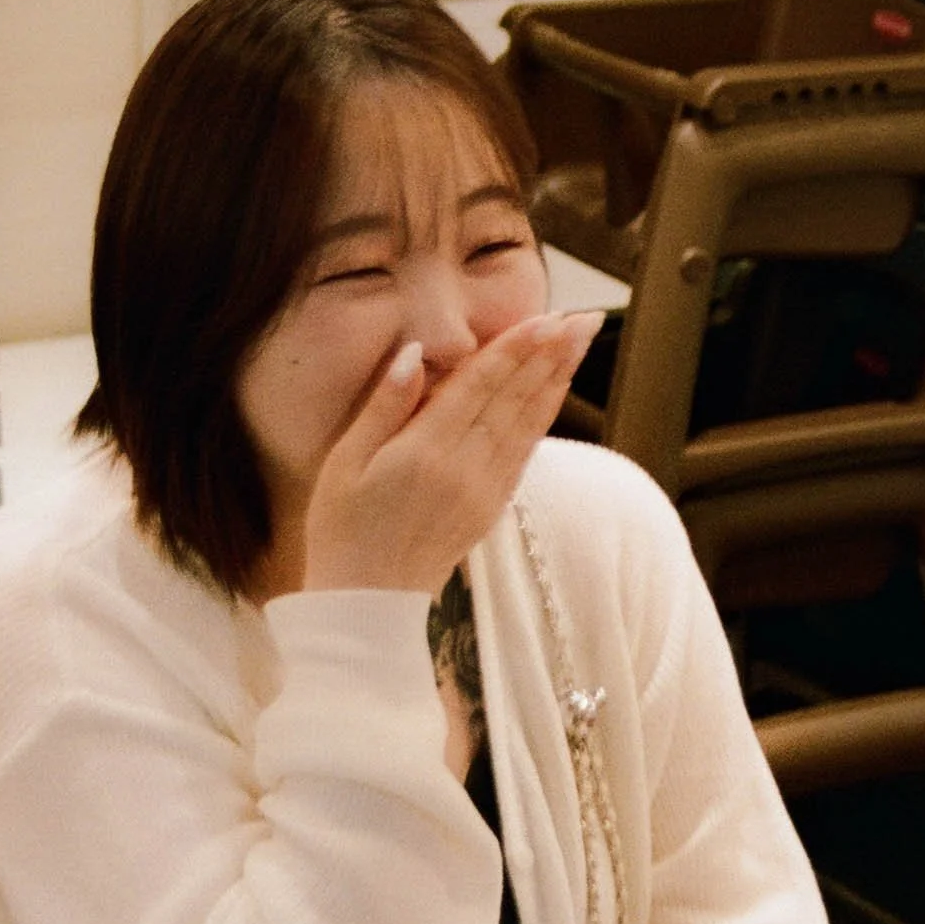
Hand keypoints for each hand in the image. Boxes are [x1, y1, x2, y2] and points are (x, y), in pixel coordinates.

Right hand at [301, 311, 600, 598]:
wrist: (366, 606)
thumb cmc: (342, 529)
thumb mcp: (345, 462)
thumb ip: (383, 406)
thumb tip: (414, 353)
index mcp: (425, 453)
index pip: (480, 388)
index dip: (514, 349)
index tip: (546, 318)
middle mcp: (464, 470)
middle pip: (515, 399)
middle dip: (551, 354)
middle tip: (583, 317)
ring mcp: (483, 491)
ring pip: (528, 423)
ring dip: (557, 379)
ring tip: (581, 342)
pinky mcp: (491, 507)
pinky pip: (524, 453)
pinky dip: (543, 417)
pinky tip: (555, 391)